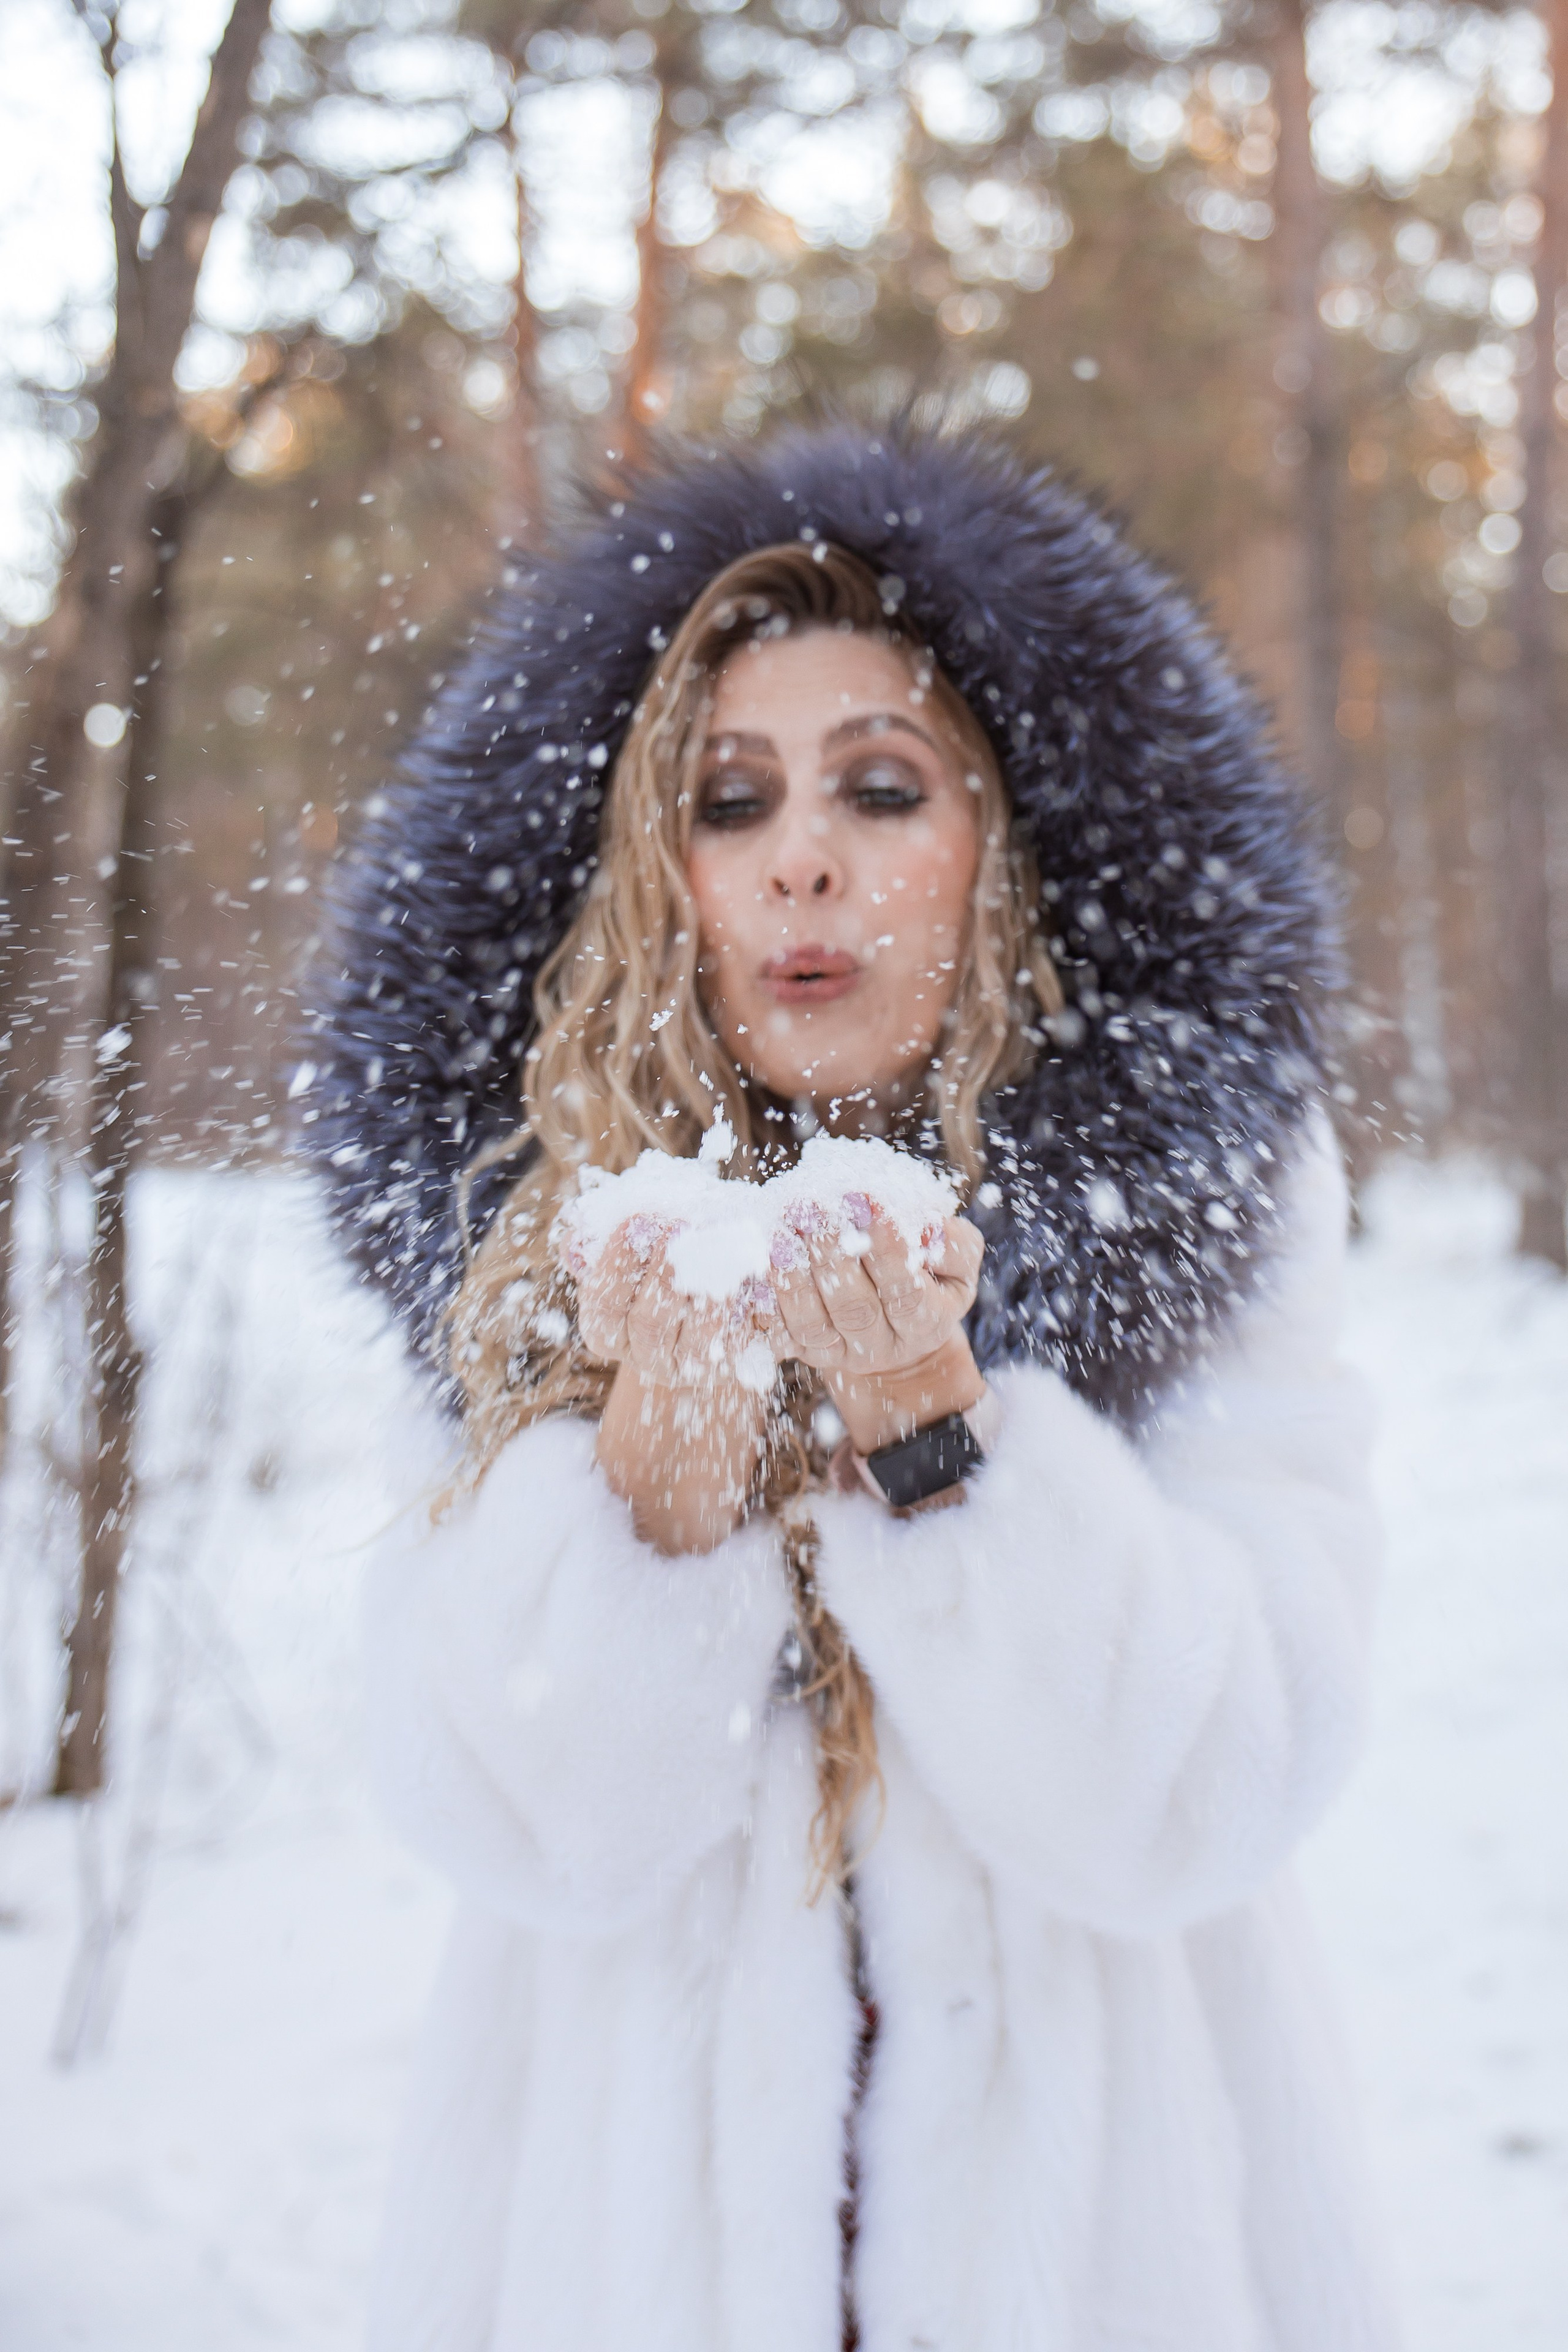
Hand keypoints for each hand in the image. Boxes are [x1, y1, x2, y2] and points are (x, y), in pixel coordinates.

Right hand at [572, 1215, 774, 1391]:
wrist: (719, 1288)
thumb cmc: (665, 1257)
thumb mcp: (632, 1247)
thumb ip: (599, 1242)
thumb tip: (574, 1243)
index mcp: (610, 1332)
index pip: (603, 1304)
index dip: (616, 1263)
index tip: (635, 1219)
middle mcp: (647, 1358)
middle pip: (648, 1323)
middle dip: (663, 1272)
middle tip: (680, 1227)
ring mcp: (691, 1368)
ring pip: (697, 1339)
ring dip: (707, 1291)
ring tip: (717, 1249)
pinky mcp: (733, 1367)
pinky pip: (739, 1343)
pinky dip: (745, 1306)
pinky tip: (748, 1271)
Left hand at [766, 1196, 982, 1380]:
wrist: (899, 1329)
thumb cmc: (929, 1276)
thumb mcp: (955, 1260)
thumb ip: (951, 1244)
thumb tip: (928, 1228)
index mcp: (927, 1323)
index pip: (906, 1291)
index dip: (885, 1249)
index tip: (862, 1199)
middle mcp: (883, 1346)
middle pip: (855, 1309)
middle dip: (830, 1256)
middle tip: (809, 1207)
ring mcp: (841, 1353)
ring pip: (813, 1325)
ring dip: (793, 1278)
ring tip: (781, 1231)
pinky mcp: (807, 1353)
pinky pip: (780, 1337)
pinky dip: (766, 1306)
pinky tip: (758, 1270)